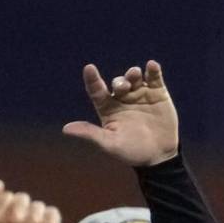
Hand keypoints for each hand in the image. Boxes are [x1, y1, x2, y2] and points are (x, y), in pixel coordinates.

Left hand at [63, 60, 178, 167]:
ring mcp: (140, 94)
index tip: (89, 69)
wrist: (158, 157)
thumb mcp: (109, 144)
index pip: (96, 90)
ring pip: (135, 77)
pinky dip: (153, 70)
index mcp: (108, 108)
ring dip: (133, 74)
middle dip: (120, 82)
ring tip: (135, 75)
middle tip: (123, 87)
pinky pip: (154, 78)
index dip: (92, 79)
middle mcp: (122, 98)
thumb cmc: (131, 152)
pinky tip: (152, 66)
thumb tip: (65, 129)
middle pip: (118, 83)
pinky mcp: (158, 94)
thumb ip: (90, 134)